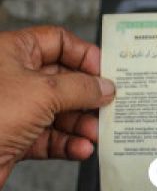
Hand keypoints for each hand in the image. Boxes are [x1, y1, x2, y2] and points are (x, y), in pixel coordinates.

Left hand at [0, 26, 114, 190]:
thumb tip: (105, 87)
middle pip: (64, 80)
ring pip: (60, 112)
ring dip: (82, 124)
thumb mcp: (44, 92)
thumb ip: (81, 87)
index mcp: (12, 52)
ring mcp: (15, 108)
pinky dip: (69, 143)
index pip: (57, 41)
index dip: (84, 54)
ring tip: (96, 134)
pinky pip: (51, 137)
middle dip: (88, 97)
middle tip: (109, 107)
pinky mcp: (16, 136)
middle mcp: (13, 78)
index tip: (107, 73)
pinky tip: (81, 149)